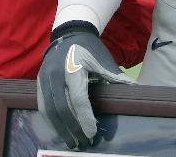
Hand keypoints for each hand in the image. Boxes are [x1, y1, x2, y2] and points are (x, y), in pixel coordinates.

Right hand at [36, 22, 135, 149]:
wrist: (69, 32)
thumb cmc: (90, 48)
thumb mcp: (103, 60)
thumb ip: (116, 78)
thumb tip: (136, 91)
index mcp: (73, 67)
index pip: (78, 98)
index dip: (84, 117)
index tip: (92, 133)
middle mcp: (55, 73)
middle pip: (61, 108)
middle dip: (72, 128)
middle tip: (83, 143)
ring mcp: (44, 78)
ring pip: (49, 110)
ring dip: (60, 129)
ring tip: (71, 142)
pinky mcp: (39, 82)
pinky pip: (42, 106)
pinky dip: (51, 121)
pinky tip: (60, 131)